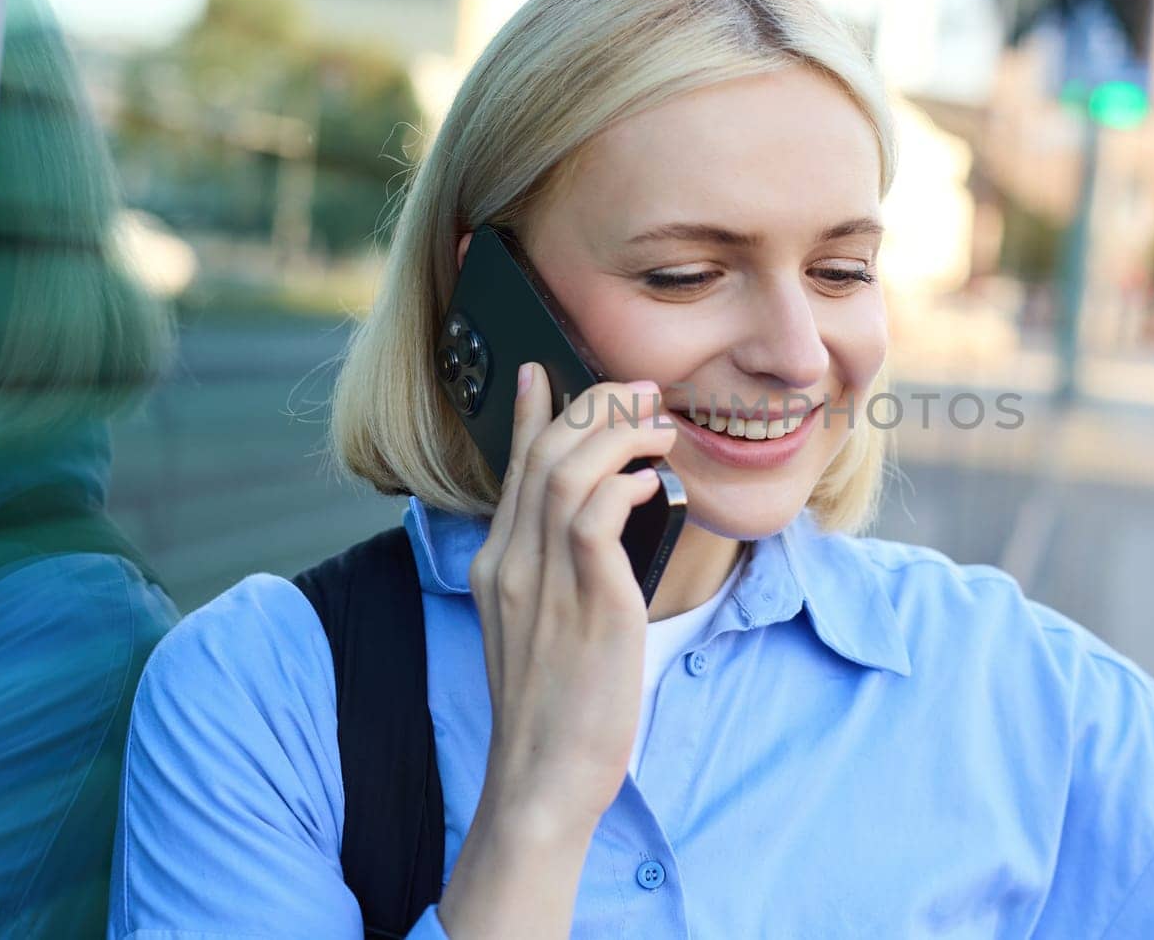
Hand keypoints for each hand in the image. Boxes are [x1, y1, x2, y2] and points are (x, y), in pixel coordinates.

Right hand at [438, 362, 675, 938]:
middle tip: (640, 393)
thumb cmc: (556, 711)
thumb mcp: (544, 630)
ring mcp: (542, 582)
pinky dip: (625, 486)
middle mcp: (510, 564)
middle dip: (593, 408)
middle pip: (544, 455)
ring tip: (658, 428)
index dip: (532, 415)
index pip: (513, 470)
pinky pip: (596, 517)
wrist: (541, 780)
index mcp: (495, 567)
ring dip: (618, 436)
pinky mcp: (587, 604)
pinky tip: (654, 484)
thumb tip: (598, 528)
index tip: (546, 372)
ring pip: (568, 472)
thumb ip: (558, 573)